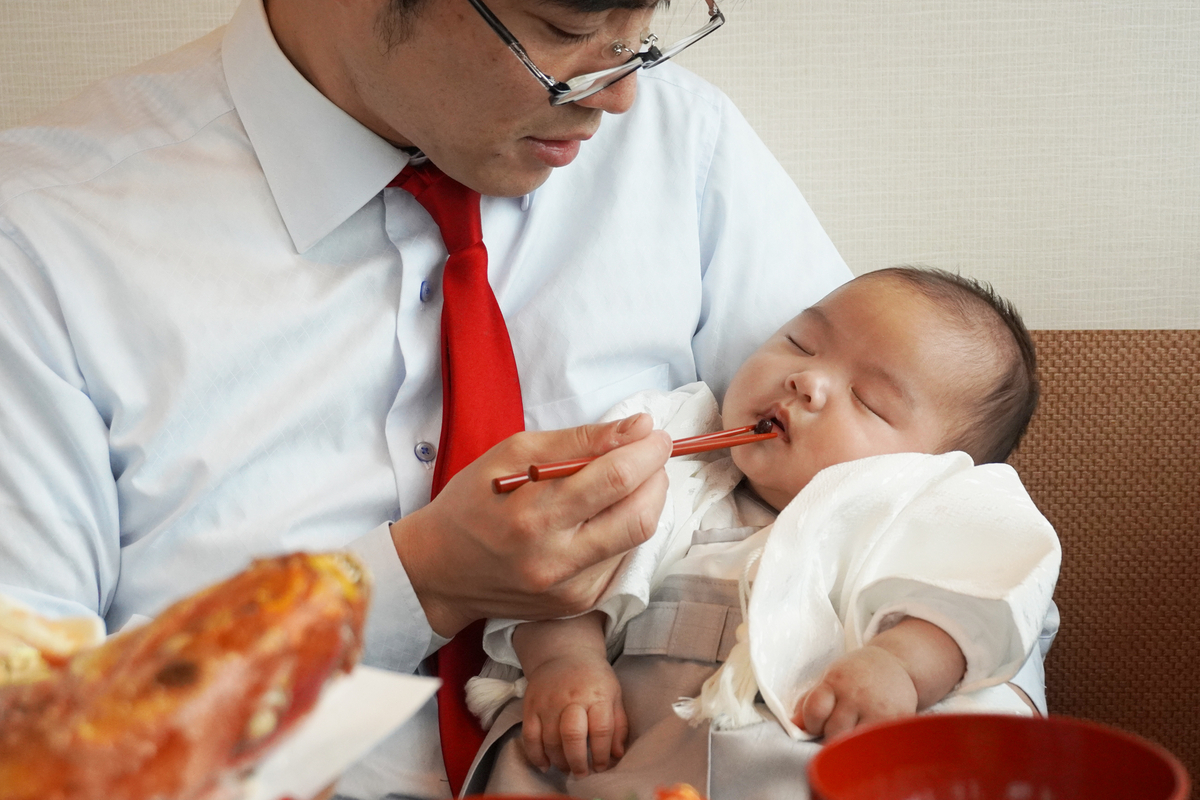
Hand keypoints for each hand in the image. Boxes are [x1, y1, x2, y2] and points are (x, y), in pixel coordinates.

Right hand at [391, 414, 671, 635]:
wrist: (441, 571)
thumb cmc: (473, 502)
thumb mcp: (512, 453)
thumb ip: (579, 439)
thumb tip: (639, 427)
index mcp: (533, 515)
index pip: (614, 480)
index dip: (646, 452)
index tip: (654, 433)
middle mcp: (556, 560)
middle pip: (639, 516)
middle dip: (657, 477)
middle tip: (649, 454)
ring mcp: (571, 589)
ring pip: (638, 539)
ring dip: (647, 501)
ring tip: (629, 479)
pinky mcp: (579, 603)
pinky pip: (622, 559)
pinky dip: (626, 529)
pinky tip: (606, 514)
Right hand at [521, 650, 627, 776]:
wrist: (564, 654)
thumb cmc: (594, 679)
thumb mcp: (614, 694)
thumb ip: (618, 724)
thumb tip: (617, 755)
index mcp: (596, 695)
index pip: (601, 729)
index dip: (602, 753)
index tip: (602, 766)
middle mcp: (571, 698)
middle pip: (572, 736)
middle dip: (578, 762)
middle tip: (582, 773)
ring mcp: (548, 702)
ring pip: (550, 740)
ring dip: (559, 761)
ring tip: (568, 767)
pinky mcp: (531, 706)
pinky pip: (529, 737)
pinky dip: (536, 755)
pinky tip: (545, 765)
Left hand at [793, 646, 918, 738]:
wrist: (896, 661)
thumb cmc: (856, 673)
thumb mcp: (830, 678)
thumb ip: (809, 701)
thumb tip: (793, 726)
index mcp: (835, 682)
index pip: (814, 711)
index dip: (811, 723)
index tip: (817, 724)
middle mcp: (856, 694)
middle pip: (833, 732)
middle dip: (831, 737)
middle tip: (838, 730)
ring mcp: (877, 708)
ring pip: (854, 744)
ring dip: (851, 745)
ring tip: (855, 732)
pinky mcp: (897, 720)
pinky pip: (876, 744)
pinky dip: (871, 745)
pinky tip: (871, 735)